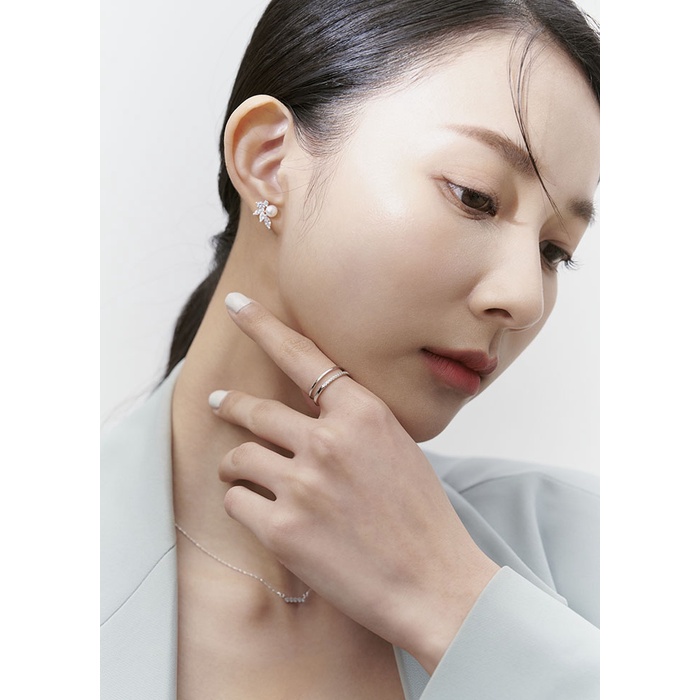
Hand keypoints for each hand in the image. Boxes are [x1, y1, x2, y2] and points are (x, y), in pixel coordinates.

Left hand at [212, 293, 498, 672]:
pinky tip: (260, 513)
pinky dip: (241, 504)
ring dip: (236, 466)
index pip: (302, 356)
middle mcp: (328, 440)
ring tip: (241, 474)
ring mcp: (303, 484)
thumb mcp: (397, 447)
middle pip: (256, 410)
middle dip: (231, 406)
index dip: (263, 327)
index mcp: (362, 413)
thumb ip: (352, 422)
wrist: (434, 583)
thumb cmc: (420, 516)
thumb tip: (310, 410)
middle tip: (218, 403)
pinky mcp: (282, 528)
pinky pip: (236, 501)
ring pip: (238, 457)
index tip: (237, 306)